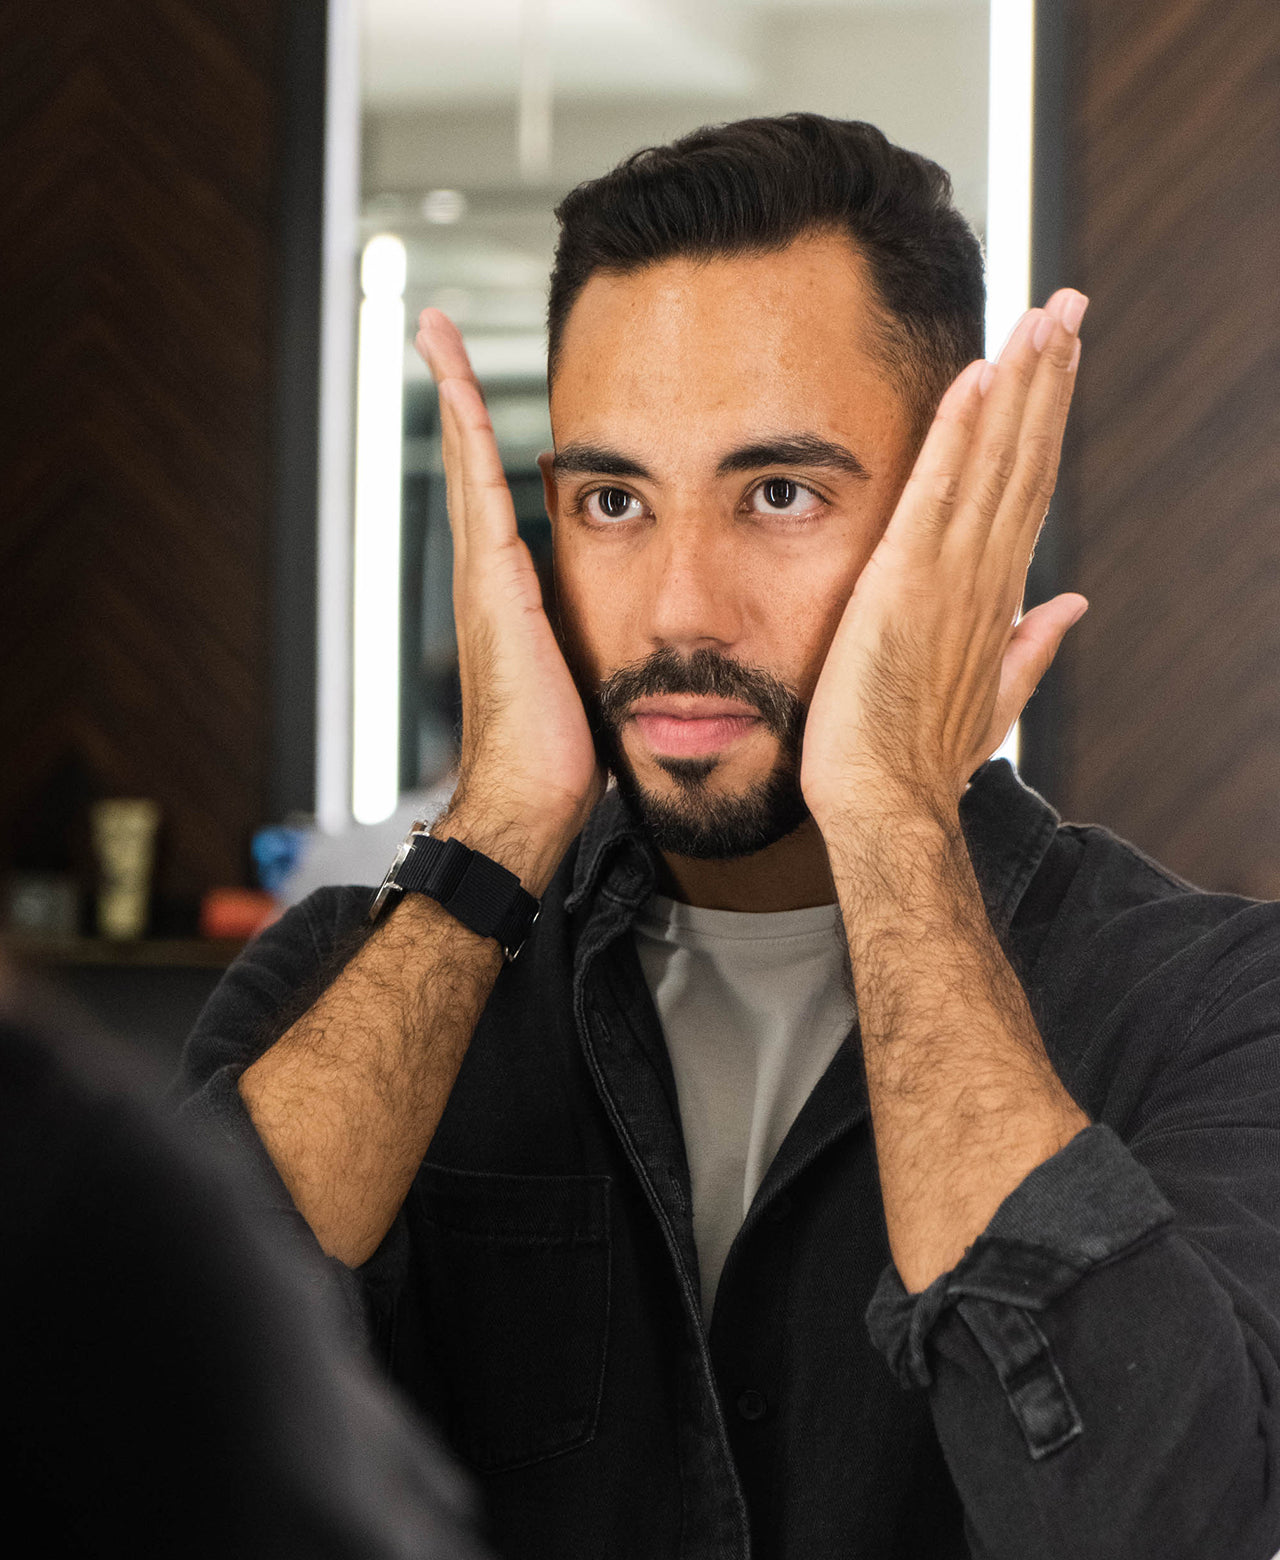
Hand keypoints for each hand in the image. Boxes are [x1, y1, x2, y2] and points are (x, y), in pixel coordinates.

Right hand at [415, 310, 602, 891]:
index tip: (485, 396)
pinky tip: (453, 377)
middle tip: (436, 333)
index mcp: (511, 594)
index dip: (488, 441)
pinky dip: (462, 428)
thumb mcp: (591, 675)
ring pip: (464, 460)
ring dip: (451, 391)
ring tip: (434, 331)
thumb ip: (599, 632)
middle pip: (467, 463)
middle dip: (454, 394)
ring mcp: (483, 575)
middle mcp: (487, 575)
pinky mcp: (492, 582)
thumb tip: (639, 616)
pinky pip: (475, 485)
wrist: (531, 798)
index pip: (495, 496)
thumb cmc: (564, 753)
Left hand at [800, 290, 1088, 832]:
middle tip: (1068, 303)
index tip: (1060, 361)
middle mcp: (986, 578)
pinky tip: (976, 377)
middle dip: (1049, 380)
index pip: (1029, 491)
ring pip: (997, 464)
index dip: (1046, 423)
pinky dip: (961, 434)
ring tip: (1043, 315)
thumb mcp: (992, 697)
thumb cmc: (923, 759)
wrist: (887, 804)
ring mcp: (951, 578)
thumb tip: (1071, 604)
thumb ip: (1033, 645)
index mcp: (998, 598)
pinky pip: (940, 494)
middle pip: (1027, 461)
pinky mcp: (907, 584)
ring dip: (1021, 386)